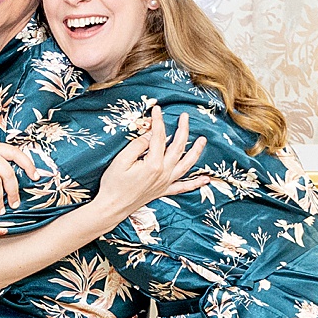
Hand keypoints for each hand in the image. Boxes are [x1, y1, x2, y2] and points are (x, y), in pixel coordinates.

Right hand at [92, 105, 210, 226]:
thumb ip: (138, 145)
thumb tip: (150, 135)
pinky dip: (195, 184)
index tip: (157, 110)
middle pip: (178, 147)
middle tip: (184, 116)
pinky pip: (183, 187)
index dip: (159, 121)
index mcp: (153, 164)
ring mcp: (165, 183)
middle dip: (183, 129)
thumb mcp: (121, 160)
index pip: (159, 137)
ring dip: (196, 151)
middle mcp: (164, 173)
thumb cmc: (113, 184)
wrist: (112, 207)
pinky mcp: (163, 191)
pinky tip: (206, 180)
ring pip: (186, 164)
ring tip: (202, 140)